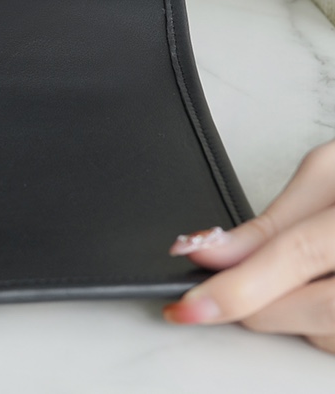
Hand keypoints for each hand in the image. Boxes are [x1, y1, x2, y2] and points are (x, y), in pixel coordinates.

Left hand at [165, 139, 334, 352]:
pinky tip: (326, 284)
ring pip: (330, 337)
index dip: (238, 286)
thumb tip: (210, 253)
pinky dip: (323, 323)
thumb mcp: (329, 172)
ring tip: (307, 270)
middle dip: (258, 304)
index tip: (190, 306)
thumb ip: (272, 220)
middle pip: (316, 311)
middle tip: (226, 289)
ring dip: (296, 314)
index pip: (297, 256)